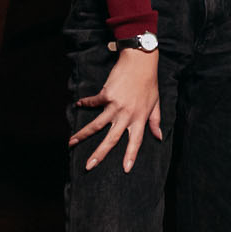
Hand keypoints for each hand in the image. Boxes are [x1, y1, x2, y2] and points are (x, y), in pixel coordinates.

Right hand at [71, 48, 163, 171]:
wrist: (140, 62)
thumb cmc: (149, 83)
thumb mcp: (155, 104)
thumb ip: (155, 121)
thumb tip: (159, 137)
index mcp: (140, 119)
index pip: (136, 141)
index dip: (131, 155)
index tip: (126, 169)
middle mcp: (127, 115)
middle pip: (111, 139)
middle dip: (99, 154)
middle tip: (88, 166)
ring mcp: (115, 106)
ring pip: (96, 125)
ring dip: (82, 135)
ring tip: (71, 143)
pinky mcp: (106, 95)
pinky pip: (92, 103)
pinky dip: (84, 103)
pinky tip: (78, 105)